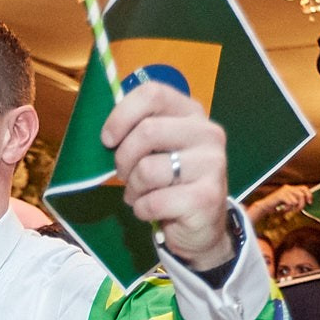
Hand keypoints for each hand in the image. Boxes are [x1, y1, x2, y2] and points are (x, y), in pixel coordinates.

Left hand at [101, 82, 232, 267]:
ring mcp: (211, 165)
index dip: (122, 115)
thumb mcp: (158, 149)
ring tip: (140, 195)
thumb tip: (107, 132)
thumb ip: (139, 131)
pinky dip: (142, 210)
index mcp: (192, 113)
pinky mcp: (206, 197)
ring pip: (147, 170)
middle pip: (147, 131)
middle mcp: (208, 133)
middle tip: (124, 174)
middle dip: (123, 158)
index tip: (108, 139)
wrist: (202, 226)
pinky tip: (151, 211)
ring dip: (133, 188)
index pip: (153, 94)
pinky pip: (153, 202)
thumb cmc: (171, 182)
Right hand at [257, 185, 315, 220]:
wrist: (265, 207)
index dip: (309, 195)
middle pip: (302, 195)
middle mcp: (288, 188)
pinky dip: (287, 209)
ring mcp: (284, 191)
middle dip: (301, 205)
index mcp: (291, 188)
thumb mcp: (288, 202)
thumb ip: (296, 200)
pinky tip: (282, 209)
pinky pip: (290, 203)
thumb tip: (307, 202)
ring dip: (293, 208)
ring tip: (287, 210)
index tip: (310, 203)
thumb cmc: (277, 205)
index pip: (304, 188)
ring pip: (297, 200)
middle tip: (297, 210)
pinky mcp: (281, 195)